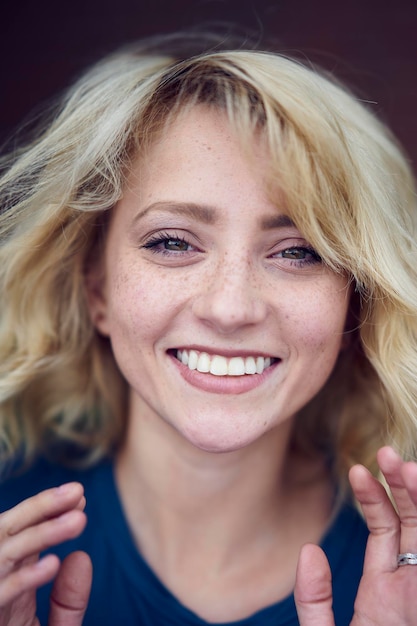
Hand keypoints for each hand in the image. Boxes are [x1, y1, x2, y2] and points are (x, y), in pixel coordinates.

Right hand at [0, 484, 90, 624]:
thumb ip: (68, 601)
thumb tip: (81, 557)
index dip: (49, 511)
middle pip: (8, 534)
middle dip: (41, 508)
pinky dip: (25, 578)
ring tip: (77, 520)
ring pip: (5, 555)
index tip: (80, 496)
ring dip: (41, 535)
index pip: (23, 533)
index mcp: (7, 581)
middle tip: (77, 491)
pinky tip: (52, 564)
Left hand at [294, 446, 416, 624]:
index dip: (375, 497)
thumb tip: (307, 550)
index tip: (358, 469)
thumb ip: (315, 602)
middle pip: (413, 524)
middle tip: (388, 454)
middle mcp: (412, 587)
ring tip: (408, 467)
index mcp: (384, 592)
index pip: (385, 530)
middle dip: (404, 487)